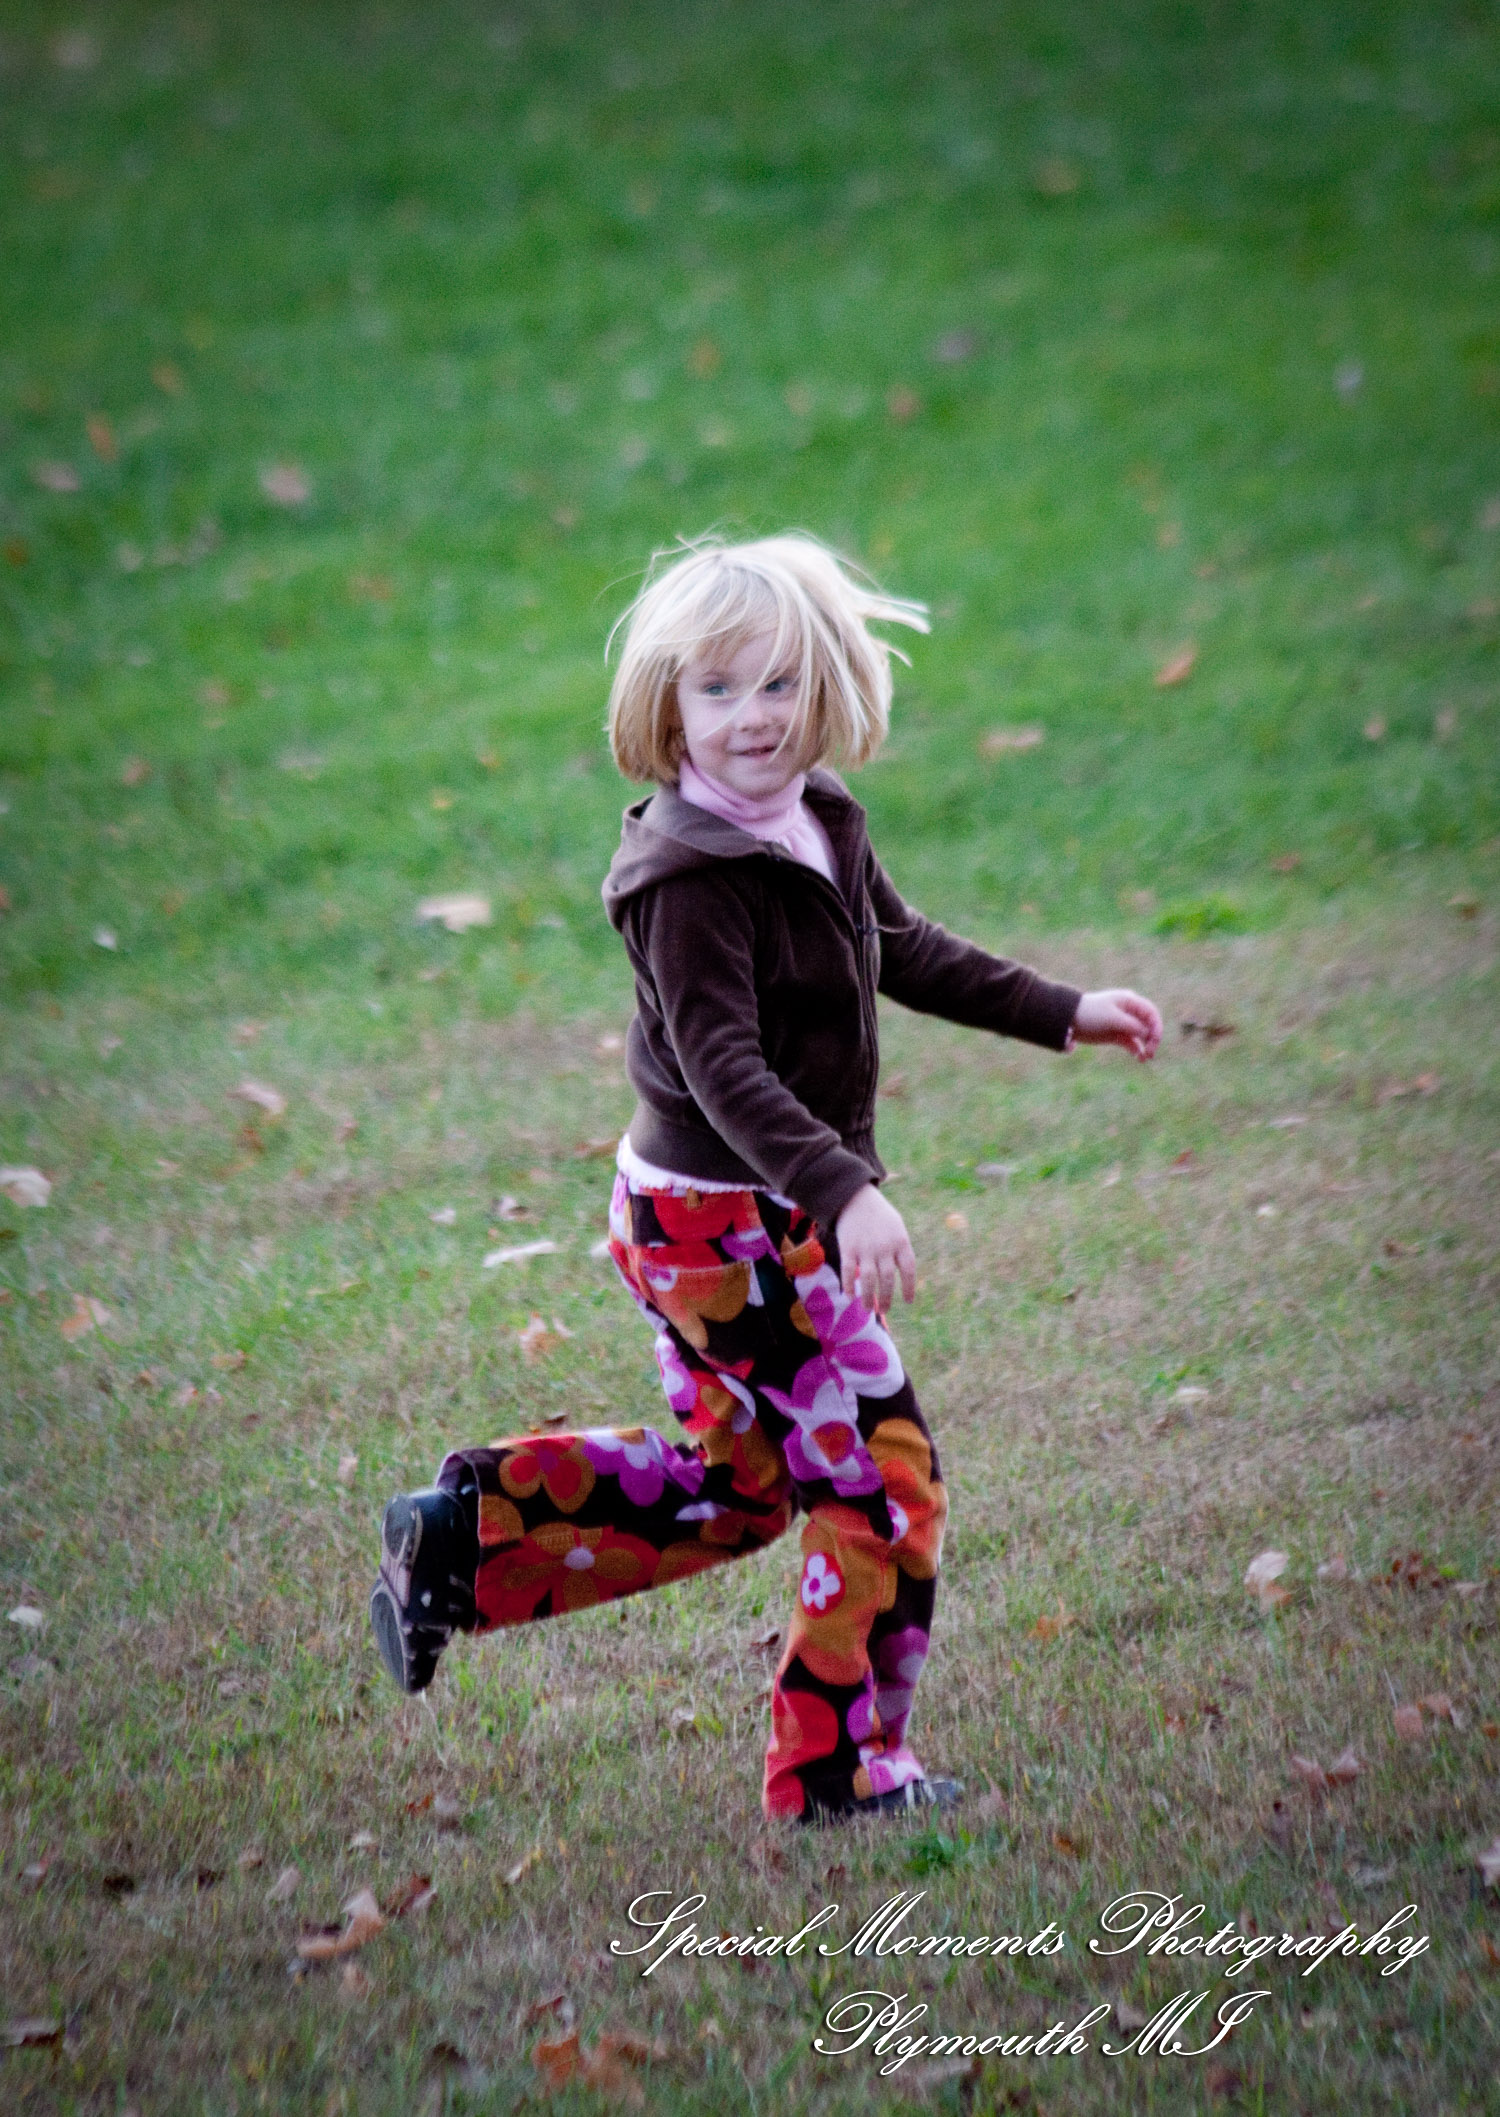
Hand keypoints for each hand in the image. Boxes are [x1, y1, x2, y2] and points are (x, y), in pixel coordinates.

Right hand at [834, 1184, 916, 1310]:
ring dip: (868, 1298)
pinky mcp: (847, 1248)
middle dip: (886, 1298)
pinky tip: (851, 1296)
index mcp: (900, 1242)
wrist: (855, 1197)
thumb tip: (904, 1276)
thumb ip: (900, 1249)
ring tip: (868, 1309)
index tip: (907, 1301)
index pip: (908, 1270)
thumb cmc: (879, 1215)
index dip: (909, 1288)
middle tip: (884, 1310)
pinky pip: (848, 1272)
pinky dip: (849, 1286)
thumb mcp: (897, 1227)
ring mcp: (865, 1248)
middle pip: (887, 1280)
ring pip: (868, 1280)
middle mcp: (884, 1247)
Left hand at [1071, 988, 1161, 1060]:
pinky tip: (1139, 1058)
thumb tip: (1148, 1034)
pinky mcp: (1116, 1036)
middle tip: (1150, 1052)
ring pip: (1142, 1036)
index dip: (1157, 1026)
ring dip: (1146, 1046)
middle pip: (1149, 1025)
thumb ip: (1132, 1025)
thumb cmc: (1091, 1013)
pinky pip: (1132, 1044)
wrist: (1069, 1021)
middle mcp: (1129, 1012)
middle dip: (1152, 1038)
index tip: (1155, 1040)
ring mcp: (1123, 1025)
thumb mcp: (1112, 1018)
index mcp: (1130, 1002)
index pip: (1151, 1013)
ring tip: (1146, 1058)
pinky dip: (1137, 1050)